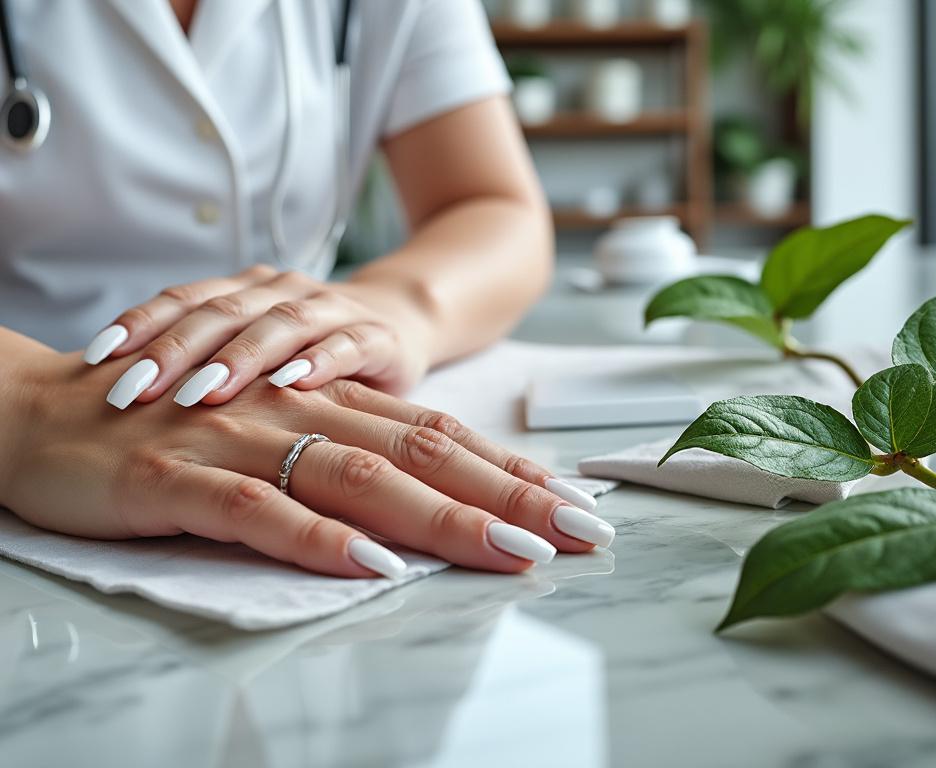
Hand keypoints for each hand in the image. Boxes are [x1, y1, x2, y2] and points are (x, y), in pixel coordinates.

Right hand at [1, 342, 611, 578]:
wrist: (40, 411)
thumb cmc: (164, 429)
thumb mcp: (266, 437)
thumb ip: (337, 459)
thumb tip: (417, 507)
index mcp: (322, 404)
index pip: (437, 435)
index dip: (512, 469)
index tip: (579, 504)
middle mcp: (296, 412)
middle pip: (422, 451)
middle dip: (510, 492)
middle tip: (584, 530)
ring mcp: (239, 441)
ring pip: (358, 476)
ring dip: (442, 515)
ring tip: (515, 550)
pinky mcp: (177, 476)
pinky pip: (259, 510)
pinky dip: (321, 538)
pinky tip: (377, 566)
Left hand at [82, 265, 435, 409]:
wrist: (401, 323)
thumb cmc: (312, 349)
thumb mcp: (256, 352)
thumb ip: (206, 362)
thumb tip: (120, 391)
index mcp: (247, 290)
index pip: (184, 299)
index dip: (140, 325)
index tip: (94, 360)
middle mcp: (284, 291)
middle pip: (223, 313)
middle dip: (175, 351)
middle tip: (132, 389)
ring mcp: (332, 311)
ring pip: (279, 325)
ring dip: (240, 358)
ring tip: (201, 394)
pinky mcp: (377, 338)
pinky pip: (346, 346)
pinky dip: (320, 362)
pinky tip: (293, 384)